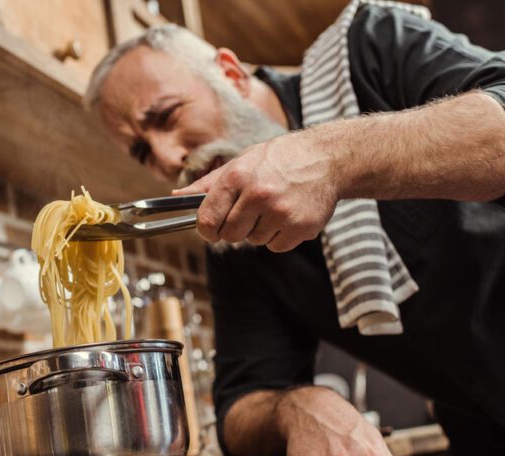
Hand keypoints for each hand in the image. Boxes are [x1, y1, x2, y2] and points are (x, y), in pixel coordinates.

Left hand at [173, 131, 339, 251]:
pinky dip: (280, 236)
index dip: (206, 228)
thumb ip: (208, 184)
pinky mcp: (300, 228)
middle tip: (249, 212)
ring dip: (260, 230)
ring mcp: (281, 213)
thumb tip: (177, 198)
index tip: (212, 228)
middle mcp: (258, 195)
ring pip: (254, 241)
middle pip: (229, 236)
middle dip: (235, 229)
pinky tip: (289, 214)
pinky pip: (276, 247)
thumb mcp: (242, 162)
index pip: (207, 220)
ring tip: (275, 206)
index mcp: (238, 177)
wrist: (327, 159)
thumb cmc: (278, 159)